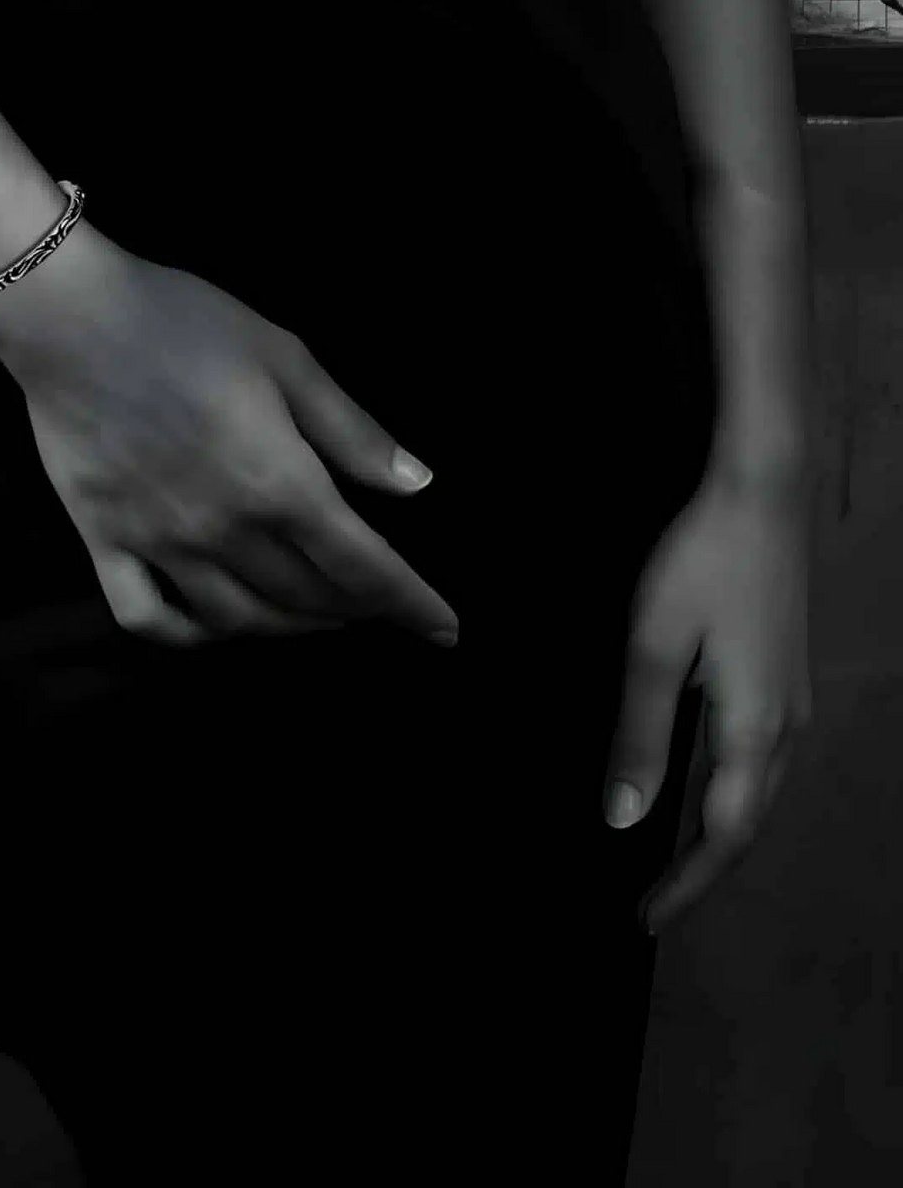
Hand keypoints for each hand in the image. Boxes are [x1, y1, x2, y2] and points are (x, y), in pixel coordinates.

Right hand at [0, 223, 461, 649]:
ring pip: (238, 621)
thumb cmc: (184, 322)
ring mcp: (160, 545)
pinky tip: (214, 623)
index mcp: (279, 483)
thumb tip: (416, 486)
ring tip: (314, 614)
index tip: (446, 629)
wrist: (70, 317)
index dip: (411, 604)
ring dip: (289, 627)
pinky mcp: (104, 543)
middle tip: (379, 606)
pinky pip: (150, 619)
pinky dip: (190, 636)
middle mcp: (224, 530)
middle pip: (308, 598)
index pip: (364, 568)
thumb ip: (352, 430)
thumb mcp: (286, 358)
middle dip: (356, 610)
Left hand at [601, 469, 814, 934]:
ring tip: (670, 861)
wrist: (761, 495)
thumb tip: (623, 819)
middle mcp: (785, 728)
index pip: (722, 837)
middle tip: (651, 904)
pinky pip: (762, 762)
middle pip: (747, 826)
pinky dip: (729, 795)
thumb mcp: (655, 646)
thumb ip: (639, 735)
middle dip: (701, 871)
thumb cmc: (704, 562)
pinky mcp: (786, 679)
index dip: (685, 886)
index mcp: (754, 730)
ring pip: (757, 795)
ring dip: (716, 834)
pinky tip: (700, 788)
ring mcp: (793, 703)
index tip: (645, 920)